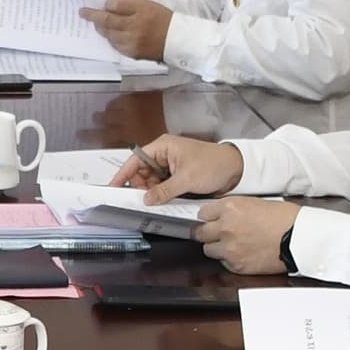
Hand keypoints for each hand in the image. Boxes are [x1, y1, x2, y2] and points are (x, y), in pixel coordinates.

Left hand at [85, 0, 178, 61]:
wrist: (176, 39)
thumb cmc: (162, 18)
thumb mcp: (146, 4)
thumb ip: (127, 4)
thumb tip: (108, 6)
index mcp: (137, 16)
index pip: (112, 11)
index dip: (100, 9)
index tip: (89, 8)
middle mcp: (133, 31)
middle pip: (107, 24)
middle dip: (94, 18)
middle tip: (85, 14)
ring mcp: (131, 45)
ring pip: (109, 36)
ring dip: (101, 29)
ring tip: (98, 24)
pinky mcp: (132, 54)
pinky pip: (116, 45)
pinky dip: (111, 39)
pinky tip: (111, 34)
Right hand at [127, 134, 246, 197]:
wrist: (235, 169)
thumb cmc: (213, 165)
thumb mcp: (186, 179)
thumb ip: (164, 191)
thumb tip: (146, 199)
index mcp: (163, 147)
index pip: (135, 159)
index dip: (123, 174)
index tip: (114, 187)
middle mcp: (164, 154)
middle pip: (141, 171)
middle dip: (139, 186)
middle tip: (138, 201)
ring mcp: (170, 165)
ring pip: (151, 180)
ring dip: (151, 192)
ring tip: (152, 202)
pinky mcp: (177, 175)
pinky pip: (162, 185)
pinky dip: (160, 194)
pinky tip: (161, 201)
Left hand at [204, 197, 302, 276]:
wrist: (300, 238)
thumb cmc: (285, 218)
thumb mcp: (255, 203)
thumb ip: (234, 209)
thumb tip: (221, 214)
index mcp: (230, 208)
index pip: (203, 213)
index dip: (209, 217)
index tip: (212, 219)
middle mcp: (225, 228)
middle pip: (199, 233)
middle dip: (208, 232)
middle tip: (217, 233)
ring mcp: (229, 248)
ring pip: (208, 250)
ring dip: (217, 247)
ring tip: (232, 244)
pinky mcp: (237, 265)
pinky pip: (223, 263)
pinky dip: (229, 259)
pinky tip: (243, 253)